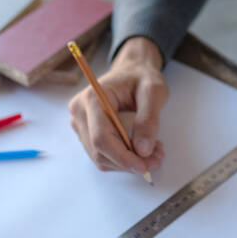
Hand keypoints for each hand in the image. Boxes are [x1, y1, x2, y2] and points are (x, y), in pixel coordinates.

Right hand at [68, 36, 167, 176]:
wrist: (132, 71)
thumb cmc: (141, 77)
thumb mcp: (153, 92)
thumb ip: (148, 119)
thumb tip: (143, 150)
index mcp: (93, 98)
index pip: (101, 137)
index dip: (122, 157)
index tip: (143, 166)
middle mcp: (80, 111)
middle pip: (99, 151)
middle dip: (128, 162)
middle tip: (156, 160)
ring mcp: (80, 123)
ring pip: (100, 157)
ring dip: (127, 163)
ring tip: (153, 154)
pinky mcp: (86, 132)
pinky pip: (102, 154)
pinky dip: (122, 159)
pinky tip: (141, 150)